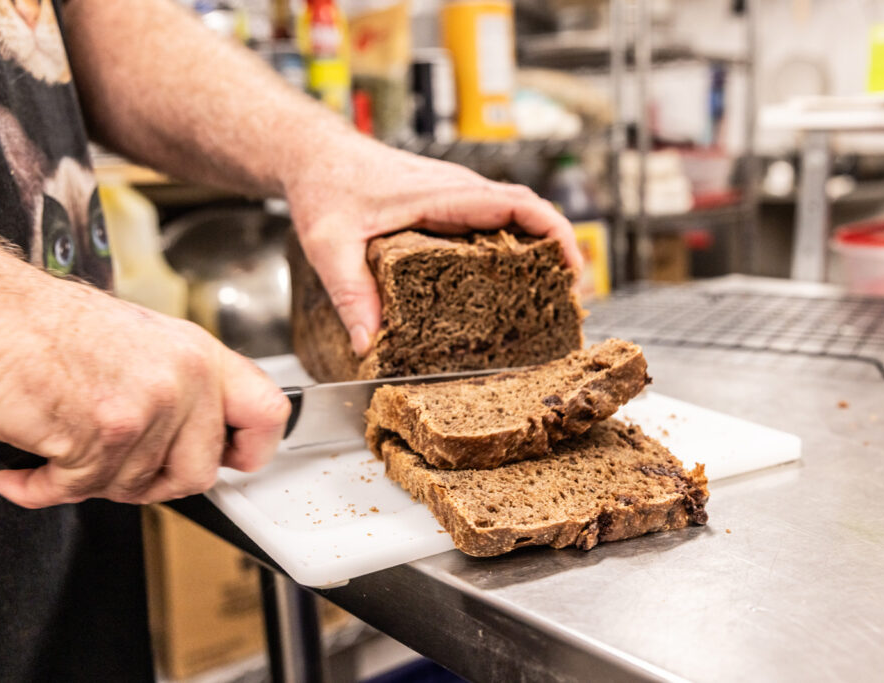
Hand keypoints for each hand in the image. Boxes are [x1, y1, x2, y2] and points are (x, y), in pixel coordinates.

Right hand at [0, 258, 290, 507]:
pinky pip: (81, 491)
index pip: (268, 412)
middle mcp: (184, 379)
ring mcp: (146, 407)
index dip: (253, 449)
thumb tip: (205, 439)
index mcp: (200, 355)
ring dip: (92, 481)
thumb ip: (186, 390)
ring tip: (66, 447)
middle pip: (199, 472)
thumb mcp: (147, 345)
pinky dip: (43, 489)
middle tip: (117, 467)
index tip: (232, 460)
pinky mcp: (101, 434)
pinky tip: (29, 471)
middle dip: (154, 483)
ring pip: (136, 487)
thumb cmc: (52, 327)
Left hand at [285, 136, 584, 355]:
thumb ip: (350, 294)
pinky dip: (511, 246)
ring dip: (537, 248)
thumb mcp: (330, 245)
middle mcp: (456, 191)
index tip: (571, 266)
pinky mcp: (446, 207)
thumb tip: (368, 344)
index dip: (554, 231)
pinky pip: (492, 222)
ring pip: (513, 216)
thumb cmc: (325, 187)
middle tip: (566, 296)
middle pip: (528, 212)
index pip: (517, 203)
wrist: (312, 154)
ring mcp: (453, 197)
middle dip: (557, 249)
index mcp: (441, 194)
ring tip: (546, 296)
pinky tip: (506, 283)